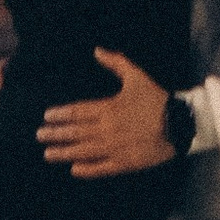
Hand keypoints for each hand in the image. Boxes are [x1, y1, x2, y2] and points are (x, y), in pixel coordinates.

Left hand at [38, 50, 174, 174]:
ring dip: (64, 153)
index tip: (46, 116)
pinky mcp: (125, 163)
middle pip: (75, 133)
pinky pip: (101, 168)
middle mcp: (106, 130)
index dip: (60, 114)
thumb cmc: (156, 99)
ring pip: (83, 151)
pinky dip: (87, 170)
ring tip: (47, 154)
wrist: (180, 124)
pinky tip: (74, 170)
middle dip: (55, 134)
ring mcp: (114, 148)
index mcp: (108, 108)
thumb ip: (115, 62)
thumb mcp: (136, 76)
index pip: (77, 112)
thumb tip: (97, 50)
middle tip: (39, 136)